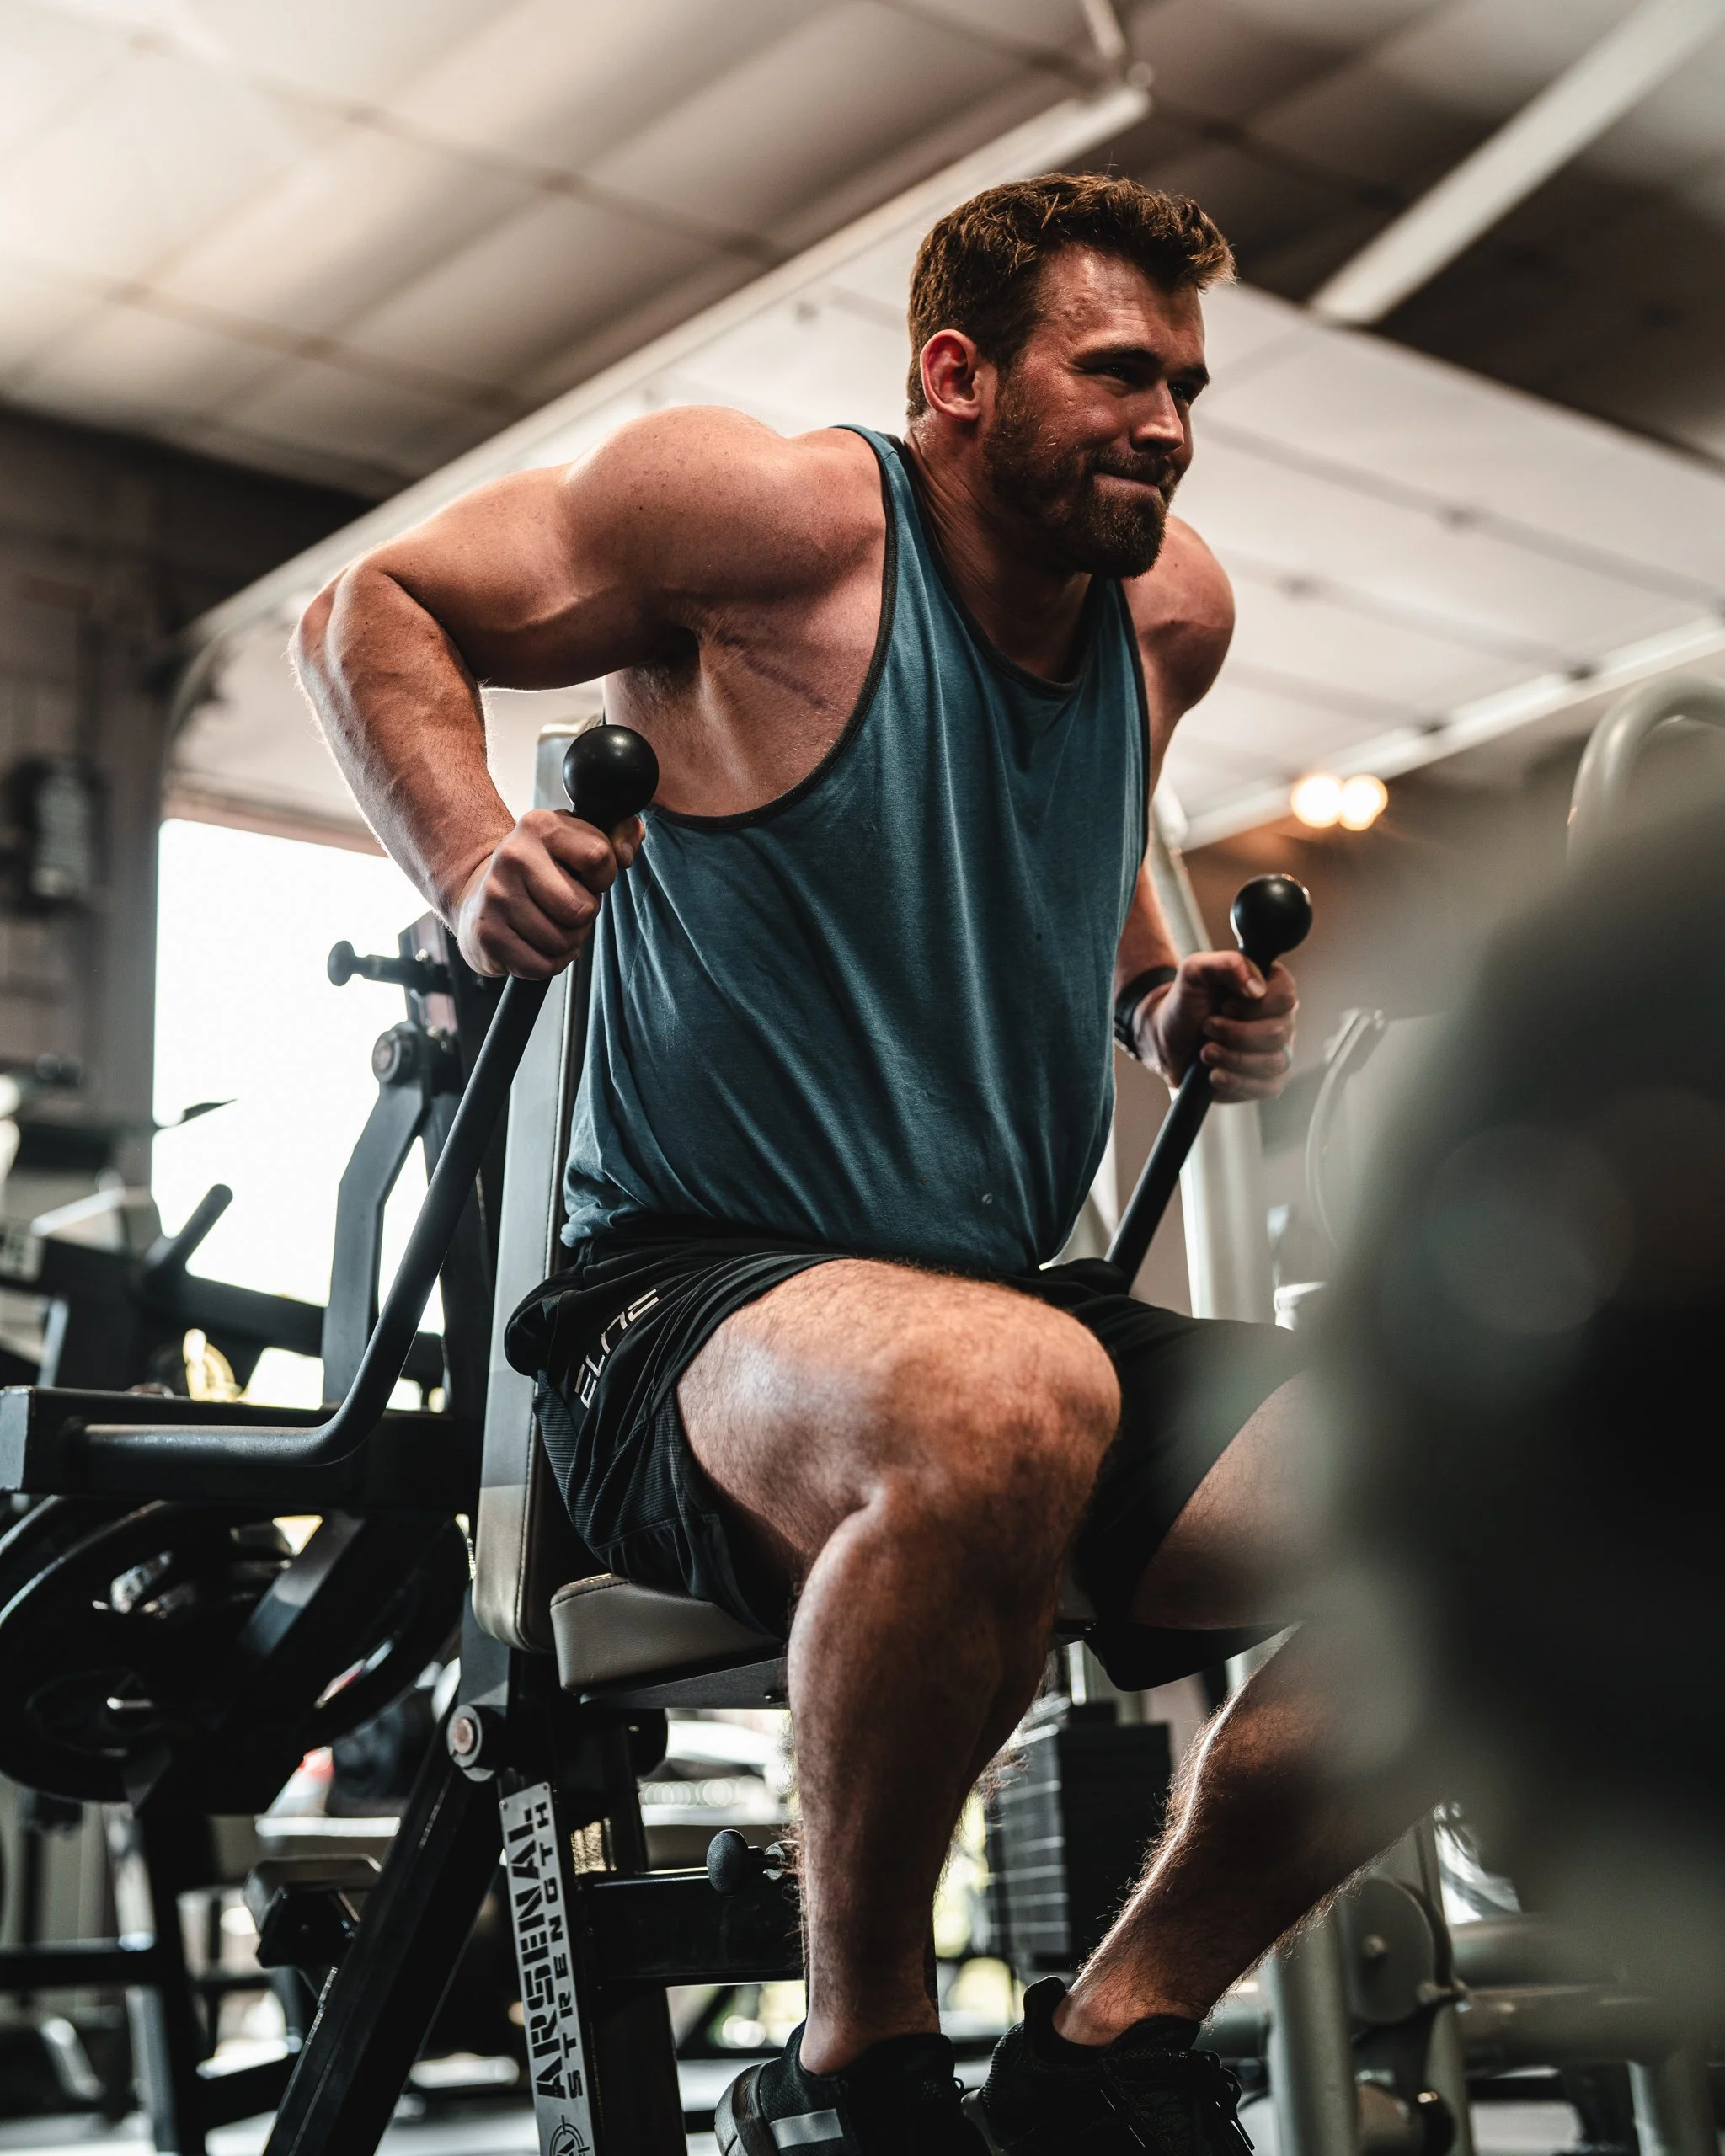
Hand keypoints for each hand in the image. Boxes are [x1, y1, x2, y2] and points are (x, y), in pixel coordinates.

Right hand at [453, 810, 643, 978]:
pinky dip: (549, 963)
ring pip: (563, 941)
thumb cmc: (544, 871)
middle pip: (582, 908)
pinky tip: (538, 945)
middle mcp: (514, 856)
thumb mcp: (579, 839)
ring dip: (567, 941)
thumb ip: (620, 834)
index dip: (604, 876)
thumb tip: (626, 855)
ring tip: (551, 924)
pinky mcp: (487, 933)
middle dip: (585, 916)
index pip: (598, 856)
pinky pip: (542, 966)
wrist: (480, 895)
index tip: (588, 877)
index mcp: (540, 825)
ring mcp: (497, 896)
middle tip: (569, 907)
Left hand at [1138, 950, 1296, 1101]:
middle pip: (1278, 1032)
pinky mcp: (1268, 1080)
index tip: (1225, 1006)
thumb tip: (1257, 988)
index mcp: (1271, 987)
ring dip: (1233, 1058)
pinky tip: (1214, 1074)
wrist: (1166, 1039)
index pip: (1286, 995)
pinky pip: (1269, 1088)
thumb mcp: (1196, 971)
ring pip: (1275, 1062)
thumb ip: (1227, 964)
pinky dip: (1237, 1082)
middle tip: (1207, 1027)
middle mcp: (1281, 1019)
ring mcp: (1277, 1051)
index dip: (1253, 1005)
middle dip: (1234, 1033)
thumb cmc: (1186, 1002)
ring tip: (1206, 1051)